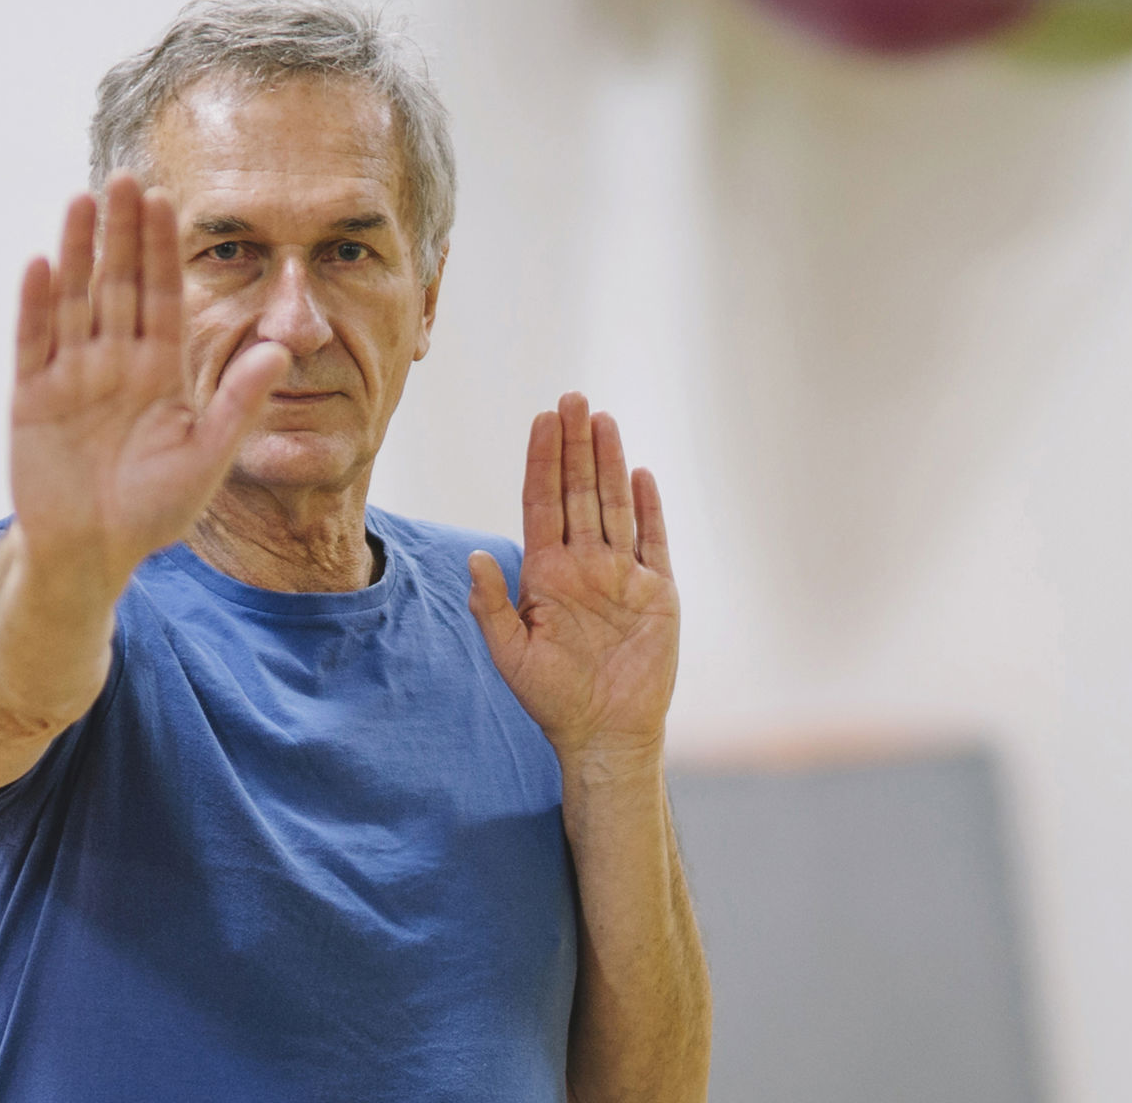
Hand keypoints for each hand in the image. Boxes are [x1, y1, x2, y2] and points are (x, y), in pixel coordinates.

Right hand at [7, 176, 294, 584]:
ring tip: (81, 200)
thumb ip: (239, 403)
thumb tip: (283, 350)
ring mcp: (71, 375)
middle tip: (123, 177)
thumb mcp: (208, 456)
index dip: (163, 250)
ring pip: (76, 300)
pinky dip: (36, 305)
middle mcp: (116, 362)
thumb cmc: (153, 511)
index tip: (168, 200)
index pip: (164, 296)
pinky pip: (34, 342)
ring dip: (77, 251)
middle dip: (121, 232)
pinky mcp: (32, 397)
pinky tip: (41, 264)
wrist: (92, 555)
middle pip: (119, 284)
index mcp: (160, 371)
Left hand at [467, 394, 680, 775]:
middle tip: (571, 398)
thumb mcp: (511, 654)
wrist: (606, 732)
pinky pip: (653, 539)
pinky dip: (648, 507)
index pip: (542, 503)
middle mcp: (583, 565)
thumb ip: (491, 605)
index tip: (541, 420)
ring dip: (608, 462)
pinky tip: (639, 473)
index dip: (542, 461)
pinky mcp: (657, 591)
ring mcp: (622, 575)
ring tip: (602, 419)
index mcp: (546, 574)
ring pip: (613, 506)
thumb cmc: (553, 699)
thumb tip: (474, 556)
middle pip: (578, 493)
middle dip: (574, 445)